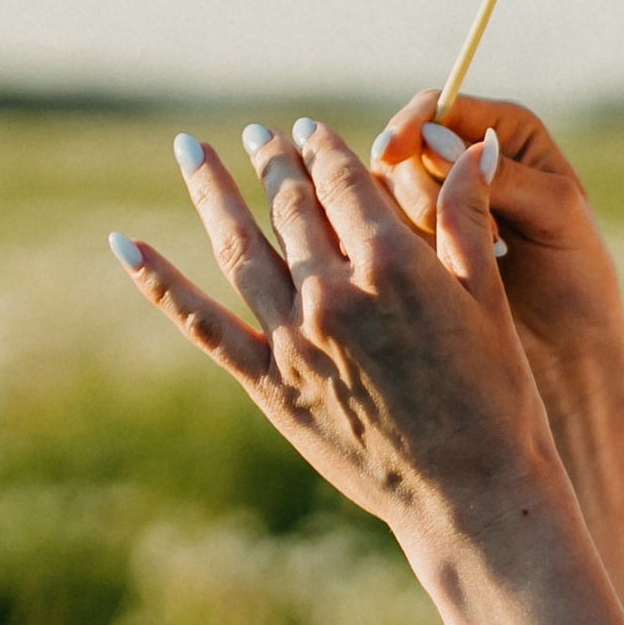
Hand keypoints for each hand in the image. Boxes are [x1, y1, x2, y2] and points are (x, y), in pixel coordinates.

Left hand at [112, 119, 561, 558]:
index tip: (309, 130)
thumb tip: (473, 147)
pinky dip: (160, 282)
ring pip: (240, 248)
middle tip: (260, 137)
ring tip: (193, 152)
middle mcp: (334, 296)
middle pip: (290, 208)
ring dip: (212, 193)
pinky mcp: (271, 386)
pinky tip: (126, 244)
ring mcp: (295, 341)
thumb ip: (466, 220)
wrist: (471, 494)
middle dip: (274, 164)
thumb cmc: (497, 400)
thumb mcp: (490, 302)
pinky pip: (202, 324)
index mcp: (393, 266)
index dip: (324, 148)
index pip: (343, 182)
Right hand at [370, 90, 623, 423]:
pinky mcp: (420, 248)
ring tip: (478, 259)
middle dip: (421, 188)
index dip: (409, 125)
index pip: (438, 108)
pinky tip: (446, 274)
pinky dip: (404, 250)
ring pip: (385, 192)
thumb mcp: (554, 215)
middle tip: (475, 235)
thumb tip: (432, 139)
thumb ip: (502, 174)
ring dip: (419, 224)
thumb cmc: (578, 280)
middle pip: (401, 149)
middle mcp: (466, 163)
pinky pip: (385, 234)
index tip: (392, 152)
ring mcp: (437, 207)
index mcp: (506, 135)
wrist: (570, 351)